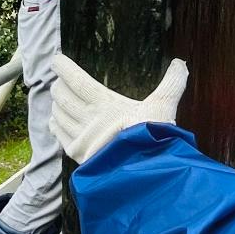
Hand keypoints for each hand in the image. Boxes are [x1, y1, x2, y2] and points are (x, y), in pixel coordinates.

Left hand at [50, 54, 189, 163]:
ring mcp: (80, 138)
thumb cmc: (152, 138)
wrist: (143, 173)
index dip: (64, 69)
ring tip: (57, 99)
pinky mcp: (78, 156)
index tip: (56, 60)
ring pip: (59, 115)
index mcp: (105, 104)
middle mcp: (88, 119)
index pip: (76, 81)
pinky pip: (59, 135)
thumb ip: (171, 85)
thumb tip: (180, 63)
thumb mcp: (163, 108)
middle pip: (63, 97)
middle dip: (59, 86)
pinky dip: (55, 124)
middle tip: (59, 81)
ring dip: (56, 104)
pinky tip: (55, 120)